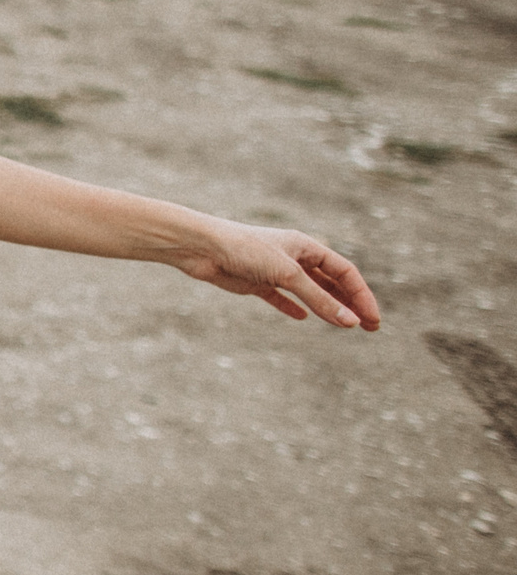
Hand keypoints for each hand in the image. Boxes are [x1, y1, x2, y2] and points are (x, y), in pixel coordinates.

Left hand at [169, 218, 380, 329]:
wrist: (201, 247)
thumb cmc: (245, 250)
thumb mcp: (288, 275)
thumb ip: (319, 299)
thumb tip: (351, 322)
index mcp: (307, 246)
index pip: (345, 271)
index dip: (362, 295)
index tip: (373, 319)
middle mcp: (293, 256)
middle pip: (331, 282)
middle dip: (351, 303)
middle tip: (370, 327)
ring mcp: (274, 270)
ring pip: (309, 290)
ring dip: (328, 307)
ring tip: (345, 326)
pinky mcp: (255, 282)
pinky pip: (279, 296)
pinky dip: (291, 307)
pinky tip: (301, 318)